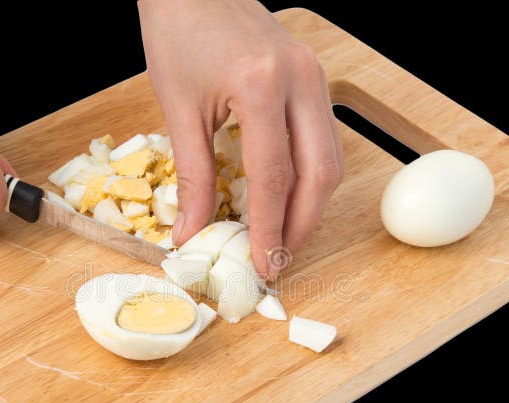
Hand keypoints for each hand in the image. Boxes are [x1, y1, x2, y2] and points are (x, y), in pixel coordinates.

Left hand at [138, 0, 342, 278]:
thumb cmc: (177, 31)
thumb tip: (190, 232)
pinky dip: (311, 175)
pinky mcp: (312, 76)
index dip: (270, 228)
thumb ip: (192, 176)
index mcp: (261, 85)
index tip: (264, 264)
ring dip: (312, 204)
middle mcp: (300, 80)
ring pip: (331, 158)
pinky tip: (289, 196)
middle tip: (280, 259)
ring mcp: (313, 76)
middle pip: (320, 173)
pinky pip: (324, 137)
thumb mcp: (178, 108)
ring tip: (285, 236)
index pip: (274, 177)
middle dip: (302, 225)